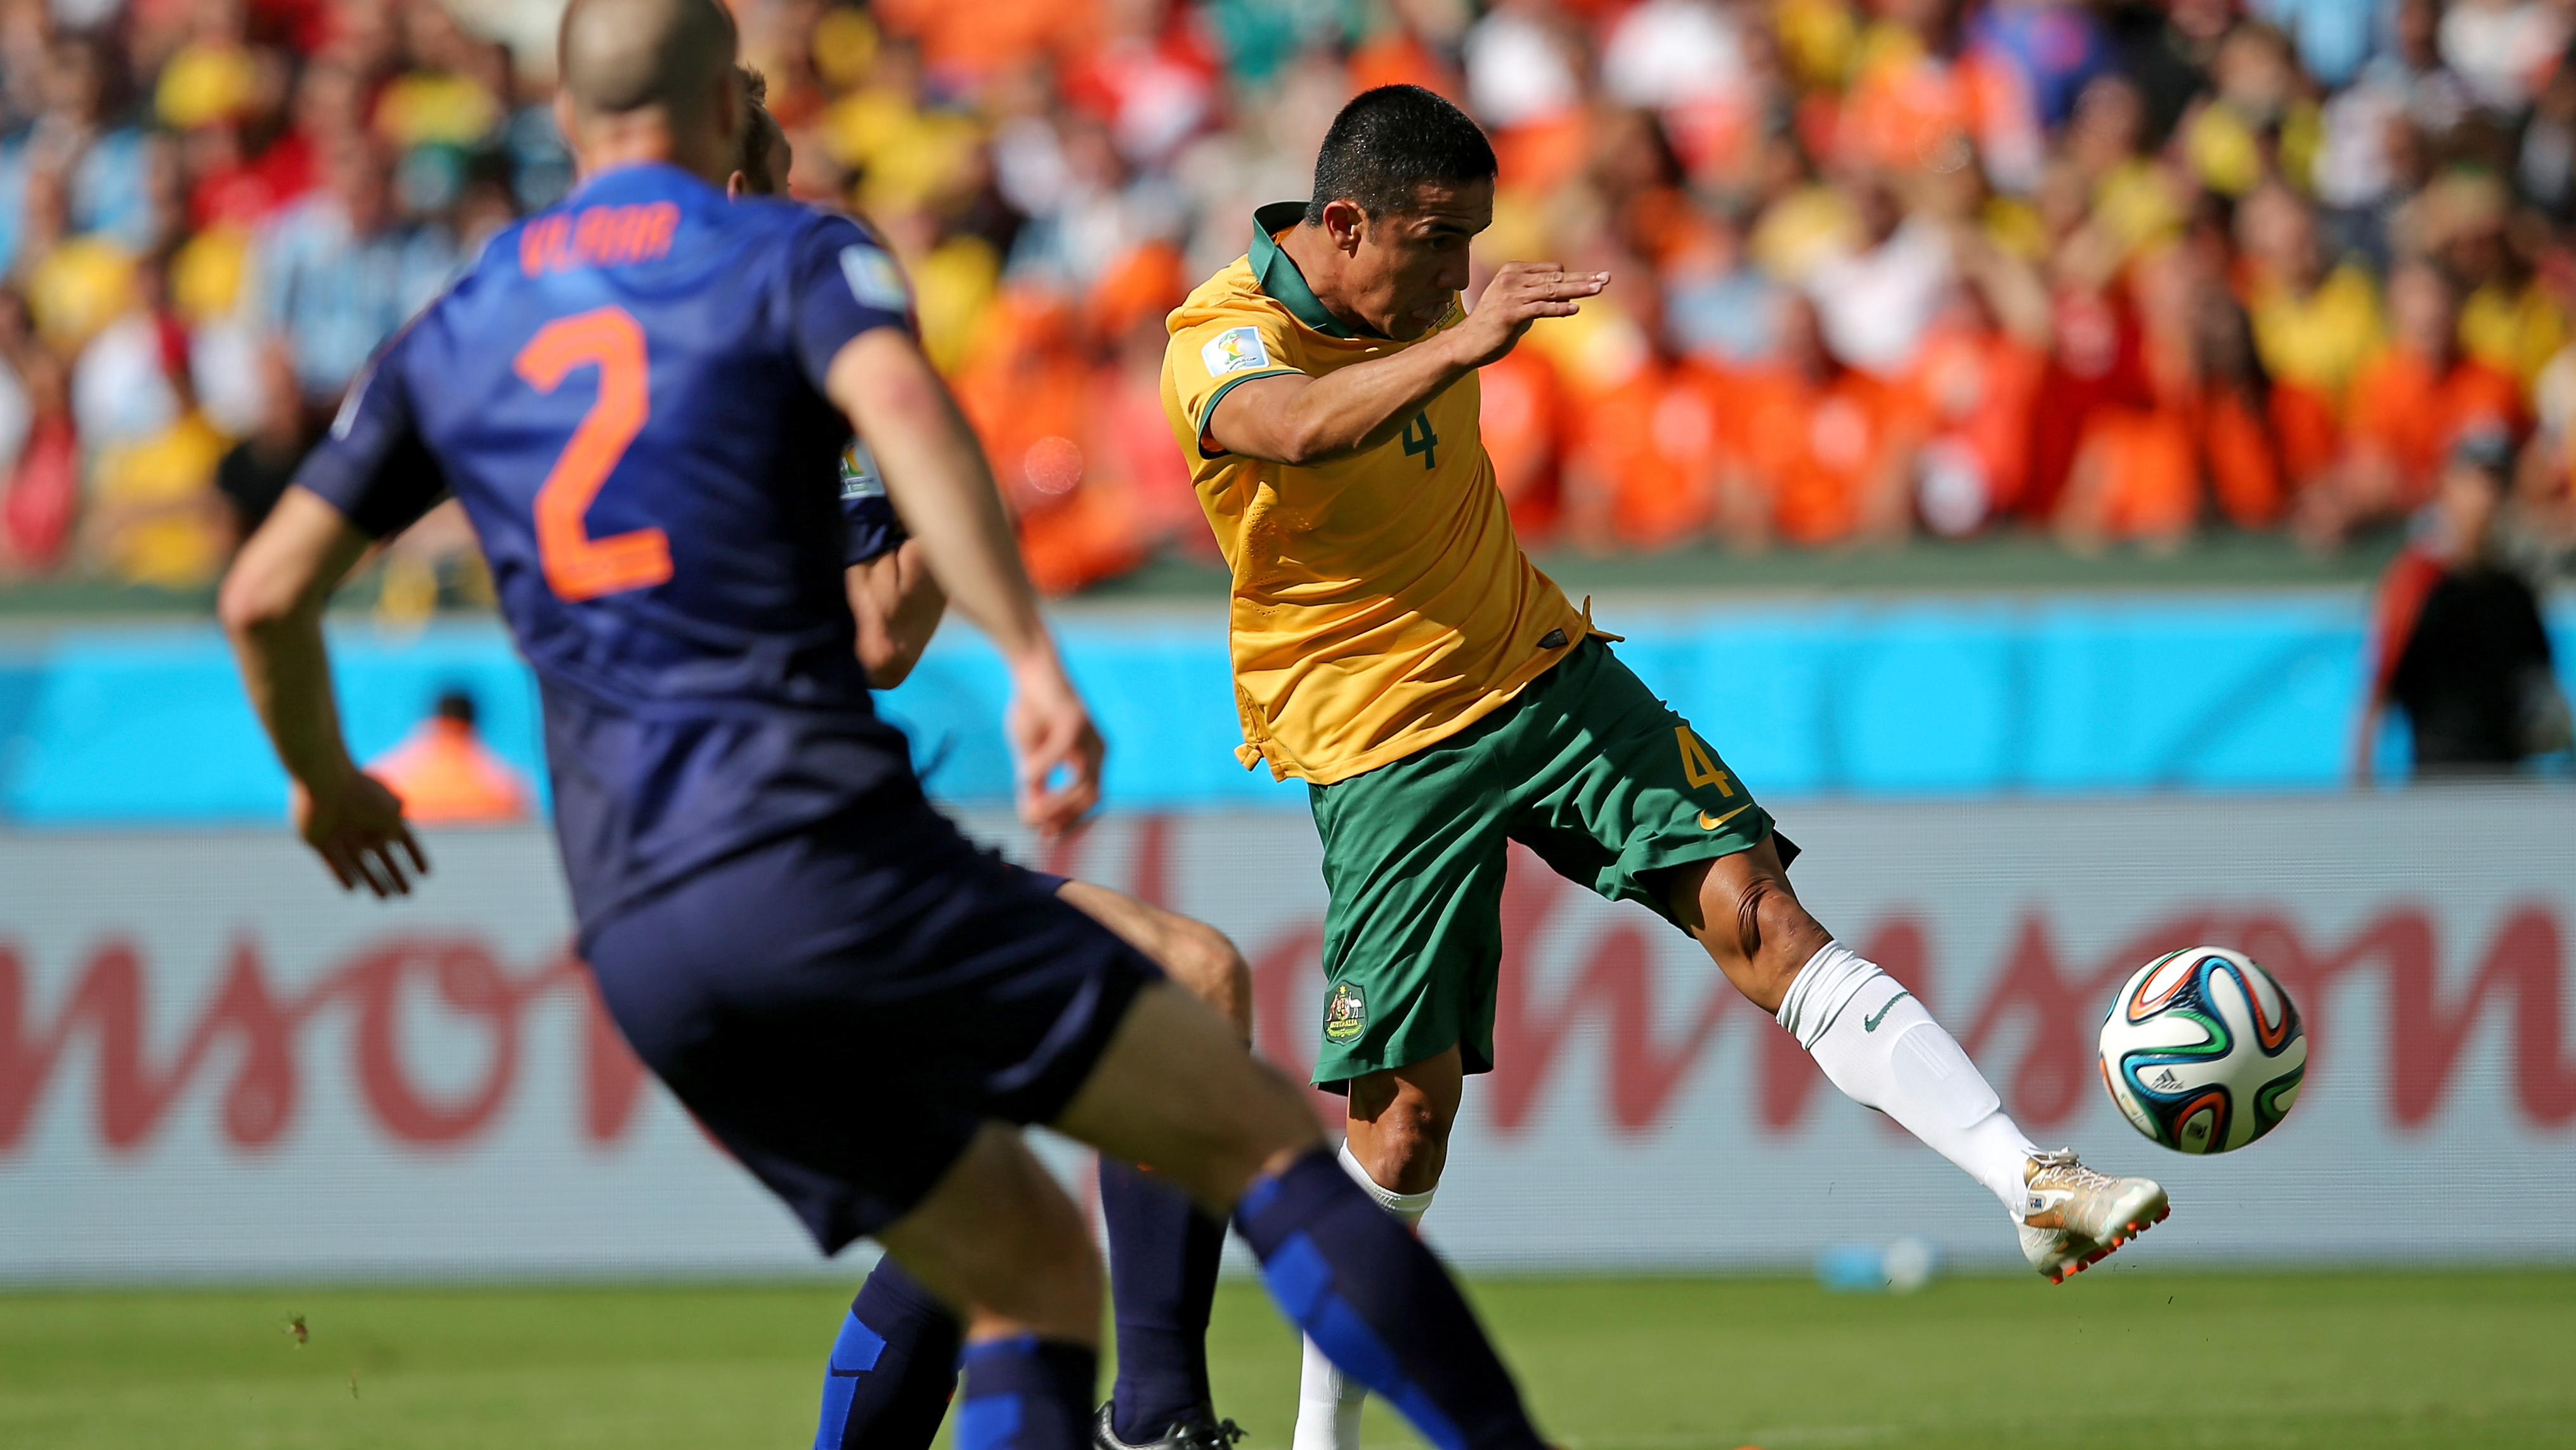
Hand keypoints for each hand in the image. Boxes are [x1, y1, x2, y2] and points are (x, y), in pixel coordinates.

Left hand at [294, 767, 429, 897]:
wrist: (323, 782)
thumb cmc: (362, 794)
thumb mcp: (391, 815)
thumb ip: (393, 833)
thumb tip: (387, 846)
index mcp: (382, 813)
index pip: (404, 840)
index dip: (416, 857)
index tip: (427, 874)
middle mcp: (362, 824)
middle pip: (383, 856)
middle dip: (397, 875)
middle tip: (408, 894)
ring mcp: (340, 833)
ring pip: (360, 864)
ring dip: (374, 881)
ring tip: (386, 898)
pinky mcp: (318, 840)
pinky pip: (333, 862)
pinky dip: (343, 875)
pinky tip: (353, 889)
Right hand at [1005, 651, 1104, 836]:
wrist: (1031, 669)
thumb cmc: (1031, 710)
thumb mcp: (1030, 756)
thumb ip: (1035, 785)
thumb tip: (1031, 819)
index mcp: (1092, 760)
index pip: (1094, 803)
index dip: (1074, 825)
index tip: (1048, 838)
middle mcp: (1099, 750)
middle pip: (1093, 799)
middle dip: (1067, 820)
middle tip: (1041, 832)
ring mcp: (1091, 736)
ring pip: (1085, 785)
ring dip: (1057, 802)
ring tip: (1031, 806)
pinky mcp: (1075, 719)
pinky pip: (1061, 754)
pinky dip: (1042, 769)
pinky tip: (1023, 776)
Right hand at [1446, 262, 1609, 369]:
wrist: (1467, 343)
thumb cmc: (1494, 326)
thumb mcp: (1519, 306)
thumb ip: (1540, 298)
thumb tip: (1569, 297)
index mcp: (1514, 271)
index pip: (1552, 270)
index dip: (1573, 278)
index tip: (1594, 280)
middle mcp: (1512, 278)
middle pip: (1556, 276)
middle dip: (1583, 278)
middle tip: (1607, 277)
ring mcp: (1510, 295)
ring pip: (1552, 290)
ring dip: (1578, 289)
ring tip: (1599, 288)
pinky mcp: (1510, 312)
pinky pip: (1540, 308)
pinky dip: (1558, 308)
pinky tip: (1574, 310)